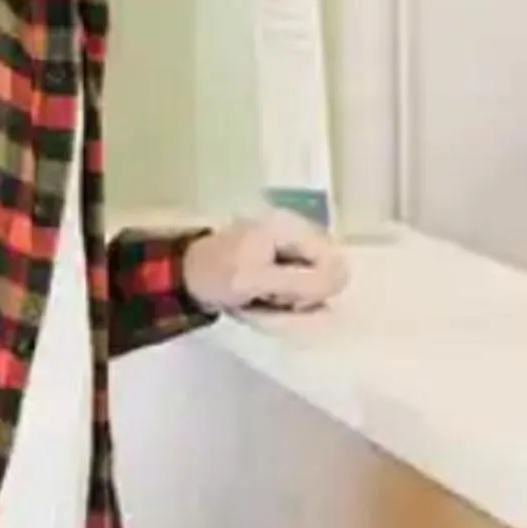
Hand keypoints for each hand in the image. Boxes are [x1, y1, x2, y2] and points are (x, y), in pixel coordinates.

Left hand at [183, 208, 349, 313]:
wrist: (186, 276)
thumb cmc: (217, 274)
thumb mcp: (257, 280)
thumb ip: (300, 281)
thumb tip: (340, 280)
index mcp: (290, 227)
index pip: (333, 264)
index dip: (317, 288)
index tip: (289, 299)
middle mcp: (296, 232)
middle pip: (326, 274)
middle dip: (302, 295)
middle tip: (272, 299)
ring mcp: (290, 247)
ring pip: (313, 284)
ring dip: (292, 300)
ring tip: (263, 298)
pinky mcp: (283, 262)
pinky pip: (299, 286)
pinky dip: (283, 297)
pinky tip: (263, 298)